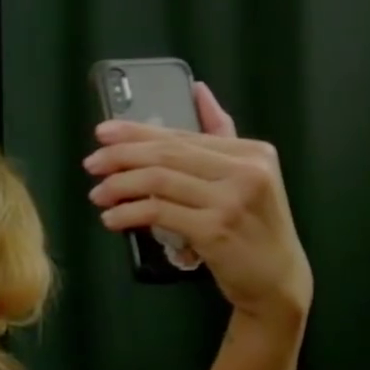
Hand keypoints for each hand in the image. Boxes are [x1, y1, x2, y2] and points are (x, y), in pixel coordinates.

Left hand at [86, 82, 313, 323]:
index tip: (102, 134)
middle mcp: (246, 170)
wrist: (276, 279)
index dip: (137, 132)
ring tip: (98, 194)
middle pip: (168, 154)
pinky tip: (112, 218)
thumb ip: (221, 134)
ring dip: (120, 185)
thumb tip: (197, 90)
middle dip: (121, 156)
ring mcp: (231, 200)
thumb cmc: (253, 227)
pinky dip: (129, 213)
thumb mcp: (247, 175)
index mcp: (252, 151)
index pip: (183, 135)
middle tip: (92, 164)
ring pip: (159, 180)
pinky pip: (159, 212)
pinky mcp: (215, 230)